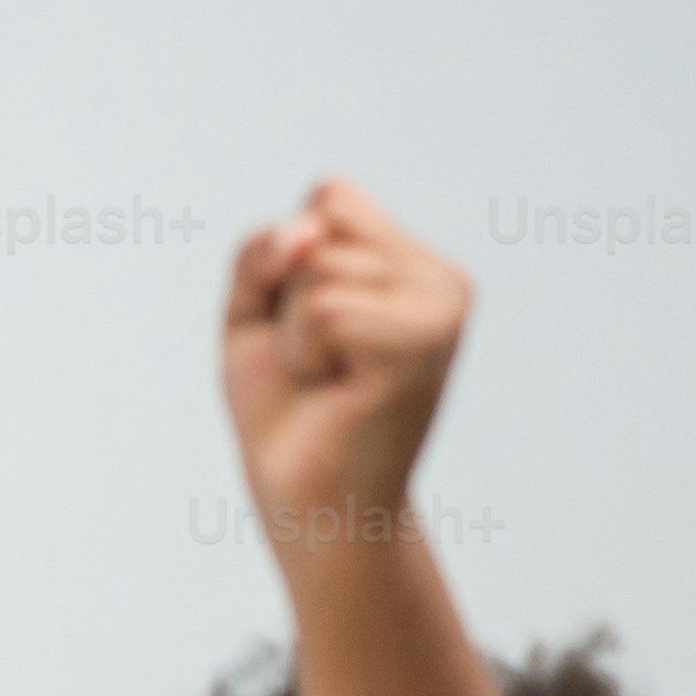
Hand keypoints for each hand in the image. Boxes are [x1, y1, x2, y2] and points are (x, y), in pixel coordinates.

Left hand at [220, 178, 468, 545]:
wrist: (309, 499)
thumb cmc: (286, 409)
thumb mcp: (253, 312)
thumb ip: (263, 250)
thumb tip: (304, 229)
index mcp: (413, 263)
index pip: (330, 196)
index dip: (286, 259)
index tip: (308, 325)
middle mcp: (441, 280)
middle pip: (321, 225)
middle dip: (285, 299)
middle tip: (316, 363)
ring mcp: (442, 309)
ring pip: (319, 267)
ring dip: (294, 333)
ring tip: (328, 379)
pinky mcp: (424, 342)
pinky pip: (325, 309)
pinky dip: (304, 353)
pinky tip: (335, 392)